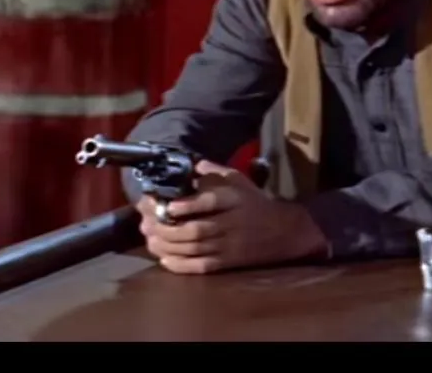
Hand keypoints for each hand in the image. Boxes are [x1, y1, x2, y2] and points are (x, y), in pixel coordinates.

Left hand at [136, 160, 327, 274]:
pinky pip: (202, 266)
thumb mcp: (240, 180)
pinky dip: (182, 265)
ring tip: (150, 241)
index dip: (187, 206)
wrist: (284, 231)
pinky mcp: (229, 263)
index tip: (167, 206)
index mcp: (234, 199)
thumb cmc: (256, 203)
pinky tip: (165, 260)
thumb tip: (192, 165)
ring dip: (168, 246)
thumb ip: (215, 172)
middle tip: (146, 225)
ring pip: (195, 249)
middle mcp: (232, 223)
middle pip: (197, 230)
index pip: (210, 202)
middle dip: (167, 229)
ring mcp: (230, 245)